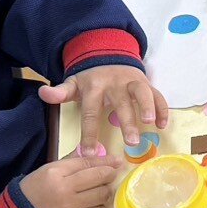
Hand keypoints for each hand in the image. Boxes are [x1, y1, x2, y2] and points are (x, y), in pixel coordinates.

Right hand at [20, 153, 124, 207]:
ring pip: (102, 195)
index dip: (106, 161)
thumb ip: (73, 162)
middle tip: (110, 175)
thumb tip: (98, 155)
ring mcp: (70, 207)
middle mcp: (64, 188)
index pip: (88, 163)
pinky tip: (98, 205)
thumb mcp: (49, 170)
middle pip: (98, 177)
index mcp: (56, 172)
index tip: (117, 161)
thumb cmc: (36, 190)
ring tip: (101, 191)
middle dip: (109, 175)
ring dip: (106, 192)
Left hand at [39, 64, 170, 154]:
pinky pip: (157, 94)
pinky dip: (162, 108)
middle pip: (121, 103)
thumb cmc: (90, 78)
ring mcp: (132, 82)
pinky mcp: (146, 82)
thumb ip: (60, 92)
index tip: (90, 153)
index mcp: (94, 87)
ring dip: (148, 107)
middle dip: (127, 122)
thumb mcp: (73, 83)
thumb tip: (43, 93)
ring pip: (142, 92)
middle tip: (131, 142)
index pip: (91, 112)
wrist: (108, 54)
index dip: (89, 133)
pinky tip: (163, 124)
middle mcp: (115, 83)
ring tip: (151, 124)